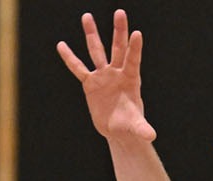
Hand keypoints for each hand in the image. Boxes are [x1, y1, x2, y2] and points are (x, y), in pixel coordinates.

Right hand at [57, 9, 154, 141]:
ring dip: (92, 34)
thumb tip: (151, 136)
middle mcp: (117, 73)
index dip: (134, 48)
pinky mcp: (91, 83)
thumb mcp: (136, 128)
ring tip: (87, 16)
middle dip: (119, 31)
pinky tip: (61, 45)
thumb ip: (143, 129)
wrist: (117, 128)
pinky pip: (78, 68)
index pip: (133, 60)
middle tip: (120, 12)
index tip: (137, 33)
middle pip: (117, 48)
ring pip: (96, 51)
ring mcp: (103, 76)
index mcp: (131, 80)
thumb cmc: (130, 126)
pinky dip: (69, 58)